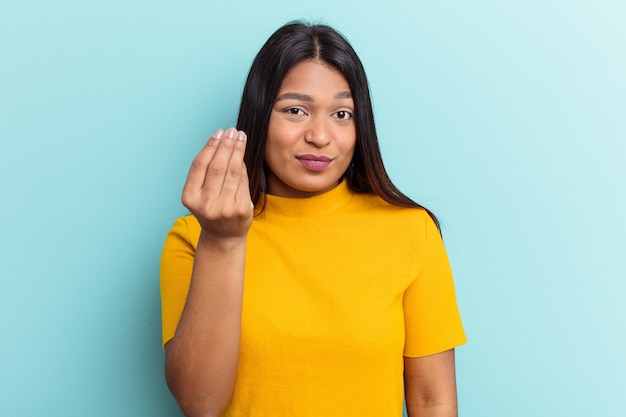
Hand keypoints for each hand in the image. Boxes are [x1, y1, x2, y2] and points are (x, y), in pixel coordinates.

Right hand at [181, 127, 252, 241]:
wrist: (224, 236)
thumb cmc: (211, 208)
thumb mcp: (200, 193)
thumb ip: (206, 171)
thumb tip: (223, 141)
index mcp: (190, 198)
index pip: (200, 165)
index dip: (210, 146)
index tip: (219, 132)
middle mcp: (205, 204)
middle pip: (217, 167)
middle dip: (226, 145)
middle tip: (233, 131)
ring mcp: (224, 209)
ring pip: (232, 172)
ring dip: (238, 151)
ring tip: (241, 137)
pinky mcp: (241, 210)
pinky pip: (243, 182)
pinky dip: (243, 166)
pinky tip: (243, 155)